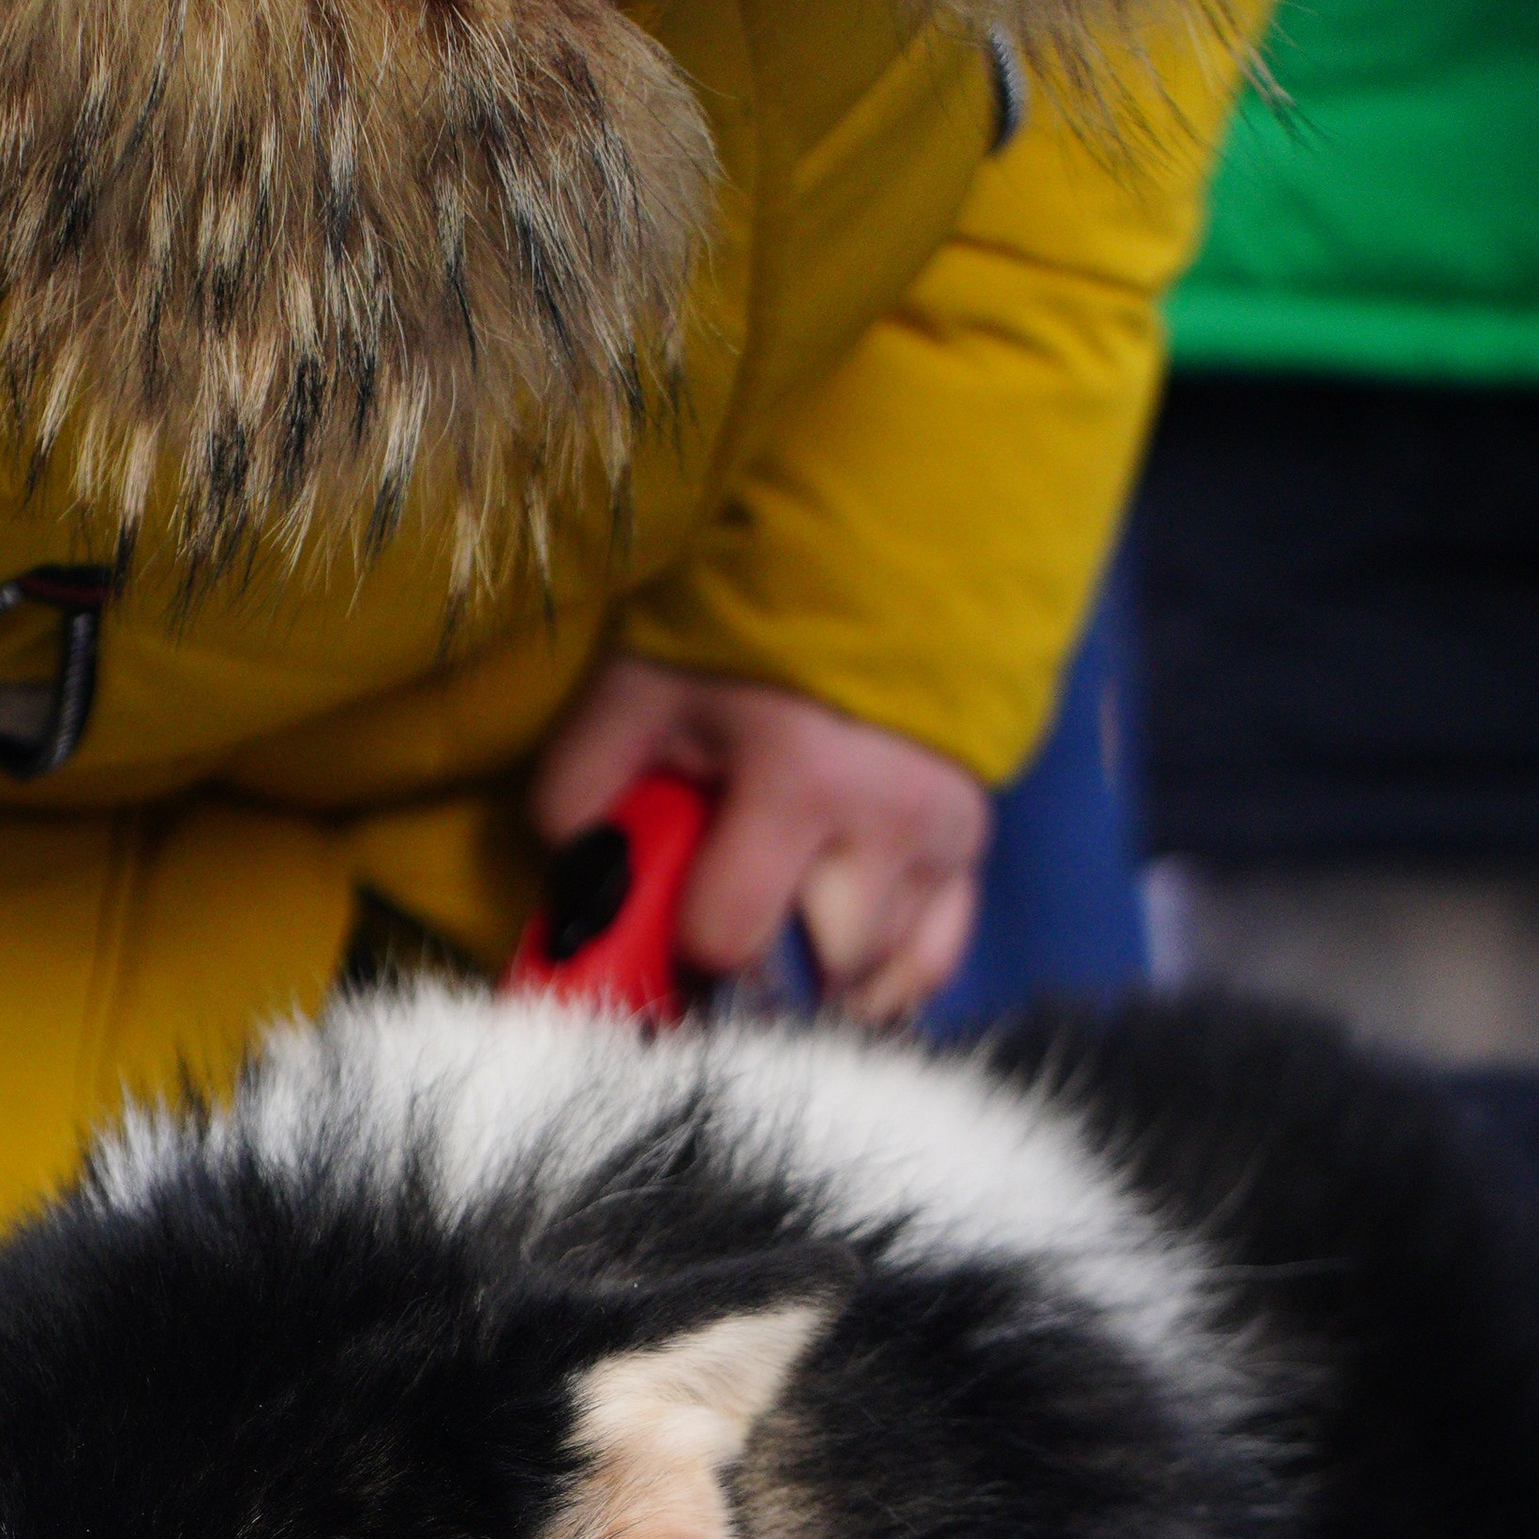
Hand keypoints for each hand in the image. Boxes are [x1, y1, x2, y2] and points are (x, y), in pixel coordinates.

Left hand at [532, 657, 987, 1024]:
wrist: (872, 552)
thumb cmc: (743, 620)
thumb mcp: (641, 683)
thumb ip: (582, 783)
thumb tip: (569, 885)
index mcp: (799, 779)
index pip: (731, 939)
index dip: (681, 942)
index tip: (662, 917)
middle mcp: (884, 822)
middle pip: (811, 971)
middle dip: (757, 967)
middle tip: (721, 929)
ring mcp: (938, 836)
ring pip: (872, 972)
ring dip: (816, 973)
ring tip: (774, 939)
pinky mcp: (968, 843)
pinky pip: (935, 958)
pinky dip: (887, 984)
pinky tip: (841, 986)